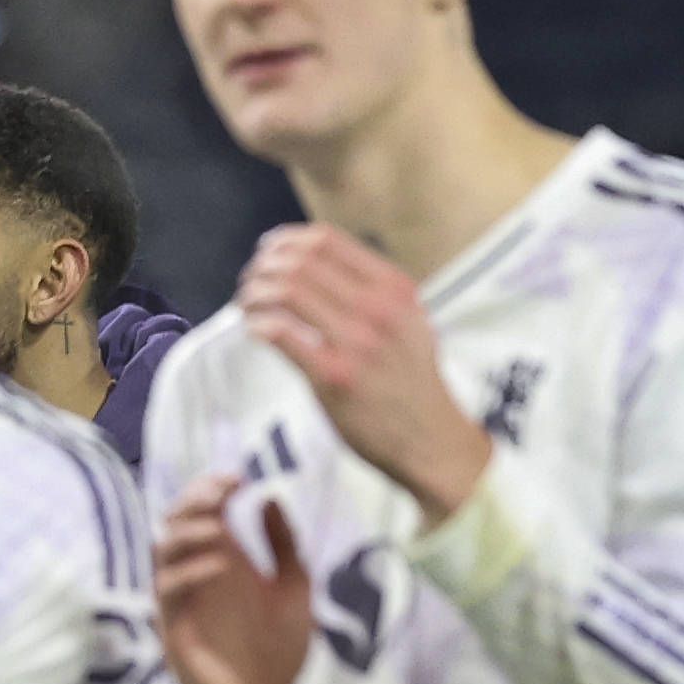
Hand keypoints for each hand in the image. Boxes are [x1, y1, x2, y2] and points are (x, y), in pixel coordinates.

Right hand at [158, 476, 311, 683]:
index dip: (213, 489)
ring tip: (216, 525)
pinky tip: (220, 565)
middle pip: (176, 523)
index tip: (239, 478)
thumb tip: (270, 498)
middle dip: (195, 502)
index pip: (204, 512)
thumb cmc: (279, 648)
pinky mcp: (175, 630)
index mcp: (224, 560)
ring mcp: (183, 601)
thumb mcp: (294, 590)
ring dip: (187, 533)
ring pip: (164, 553)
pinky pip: (170, 594)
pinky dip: (190, 574)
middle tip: (221, 492)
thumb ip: (284, 546)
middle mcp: (198, 575)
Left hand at [238, 224, 493, 527]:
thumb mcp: (410, 324)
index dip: (285, 241)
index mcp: (395, 290)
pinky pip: (281, 333)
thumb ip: (373, 293)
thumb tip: (312, 265)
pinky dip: (258, 325)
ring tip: (249, 306)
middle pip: (298, 261)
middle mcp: (379, 310)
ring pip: (285, 290)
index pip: (325, 240)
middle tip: (251, 283)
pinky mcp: (336, 377)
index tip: (269, 255)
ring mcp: (358, 343)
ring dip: (255, 294)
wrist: (434, 443)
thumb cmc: (413, 385)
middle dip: (263, 267)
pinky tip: (257, 332)